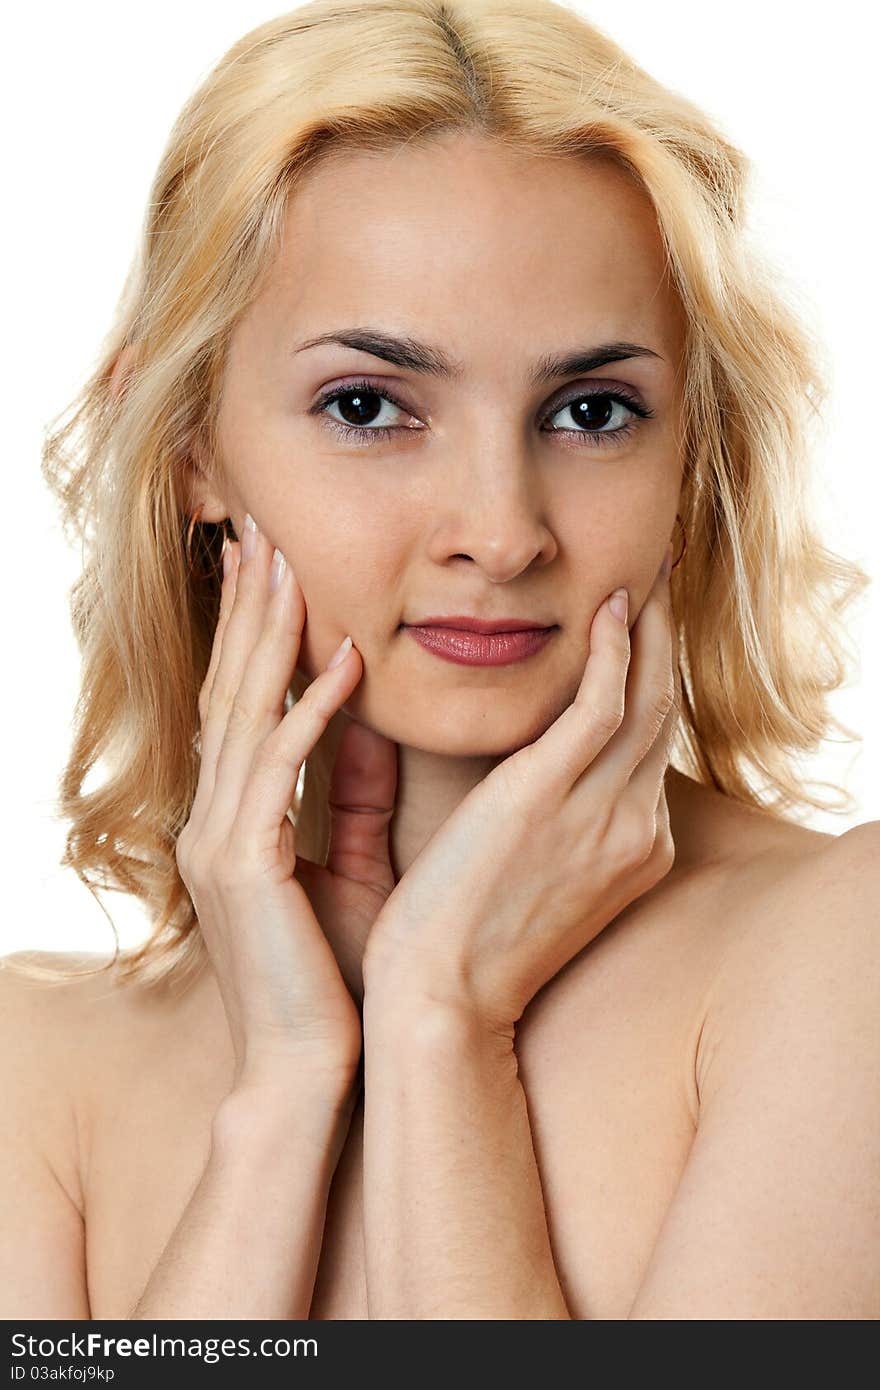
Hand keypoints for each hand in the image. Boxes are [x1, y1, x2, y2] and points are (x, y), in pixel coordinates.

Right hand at [175, 515, 396, 1093]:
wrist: (307, 1070)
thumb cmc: (330, 976)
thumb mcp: (343, 867)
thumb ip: (348, 796)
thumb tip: (369, 721)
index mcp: (233, 820)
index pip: (242, 707)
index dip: (252, 634)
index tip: (272, 567)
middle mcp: (213, 819)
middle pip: (230, 692)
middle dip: (248, 610)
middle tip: (262, 531)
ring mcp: (219, 840)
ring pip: (245, 715)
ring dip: (268, 637)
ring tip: (287, 563)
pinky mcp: (246, 866)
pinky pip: (281, 771)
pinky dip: (311, 712)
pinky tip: (343, 661)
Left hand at [362, 554, 680, 1033]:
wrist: (438, 1001)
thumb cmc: (461, 946)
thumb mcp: (529, 877)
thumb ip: (546, 820)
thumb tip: (524, 767)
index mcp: (629, 848)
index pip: (648, 750)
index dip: (646, 687)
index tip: (632, 640)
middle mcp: (635, 826)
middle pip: (664, 711)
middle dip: (662, 644)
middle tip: (653, 585)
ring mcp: (604, 811)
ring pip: (647, 694)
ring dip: (646, 627)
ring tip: (641, 577)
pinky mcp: (553, 792)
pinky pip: (604, 699)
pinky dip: (611, 647)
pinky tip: (607, 606)